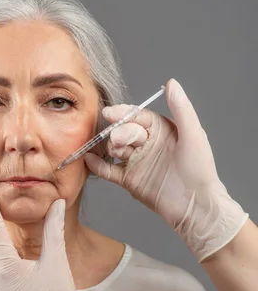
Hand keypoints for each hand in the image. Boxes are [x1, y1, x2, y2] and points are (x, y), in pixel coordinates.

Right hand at [84, 78, 247, 261]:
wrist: (196, 207)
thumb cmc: (200, 171)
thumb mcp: (193, 135)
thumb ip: (181, 108)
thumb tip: (172, 83)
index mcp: (161, 131)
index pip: (136, 116)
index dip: (123, 113)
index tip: (110, 113)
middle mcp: (146, 144)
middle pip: (123, 131)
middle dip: (118, 133)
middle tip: (119, 141)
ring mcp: (136, 162)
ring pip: (113, 148)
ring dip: (108, 147)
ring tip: (113, 151)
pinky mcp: (128, 180)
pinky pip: (107, 170)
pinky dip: (97, 165)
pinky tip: (89, 160)